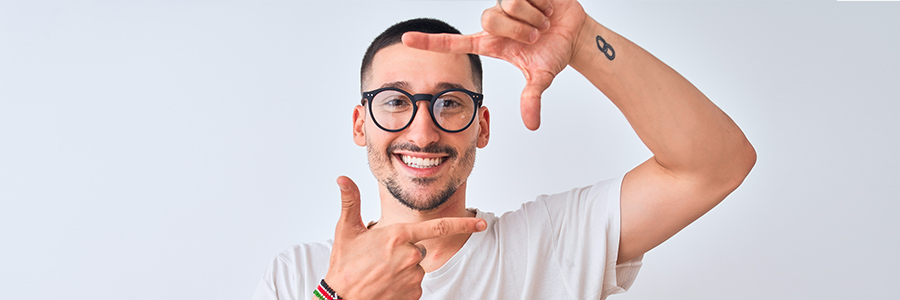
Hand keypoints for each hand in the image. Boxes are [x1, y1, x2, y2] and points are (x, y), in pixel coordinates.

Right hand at [323, 176, 486, 298]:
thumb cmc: (343, 265)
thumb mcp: (346, 230)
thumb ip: (350, 201)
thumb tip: (342, 178)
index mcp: (399, 236)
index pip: (440, 227)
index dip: (464, 224)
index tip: (481, 222)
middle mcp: (411, 256)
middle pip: (420, 248)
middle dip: (405, 251)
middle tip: (380, 259)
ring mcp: (414, 277)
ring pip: (416, 267)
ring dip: (403, 269)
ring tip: (380, 273)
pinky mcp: (414, 294)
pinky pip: (414, 285)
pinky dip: (402, 285)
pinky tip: (385, 285)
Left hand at [402, 0, 589, 129]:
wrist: (574, 34)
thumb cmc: (552, 53)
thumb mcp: (541, 77)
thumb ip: (531, 98)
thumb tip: (532, 124)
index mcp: (490, 43)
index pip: (453, 42)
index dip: (430, 42)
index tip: (406, 40)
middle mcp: (493, 22)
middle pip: (489, 19)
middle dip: (517, 30)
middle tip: (535, 36)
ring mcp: (505, 5)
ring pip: (506, 5)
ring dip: (531, 18)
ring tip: (542, 22)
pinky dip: (539, 4)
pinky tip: (545, 8)